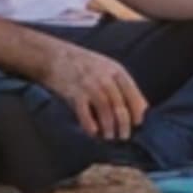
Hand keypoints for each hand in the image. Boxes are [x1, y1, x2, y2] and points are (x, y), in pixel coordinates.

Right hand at [34, 42, 148, 140]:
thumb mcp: (107, 68)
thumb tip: (139, 108)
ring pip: (105, 110)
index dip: (137, 113)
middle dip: (124, 125)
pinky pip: (85, 113)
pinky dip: (90, 125)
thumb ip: (121, 85)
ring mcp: (89, 85)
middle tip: (124, 137)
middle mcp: (105, 77)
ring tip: (110, 137)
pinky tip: (93, 133)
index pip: (133, 95)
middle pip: (120, 105)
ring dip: (109, 128)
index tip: (138, 126)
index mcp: (116, 71)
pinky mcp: (74, 93)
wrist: (54, 55)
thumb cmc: (83, 64)